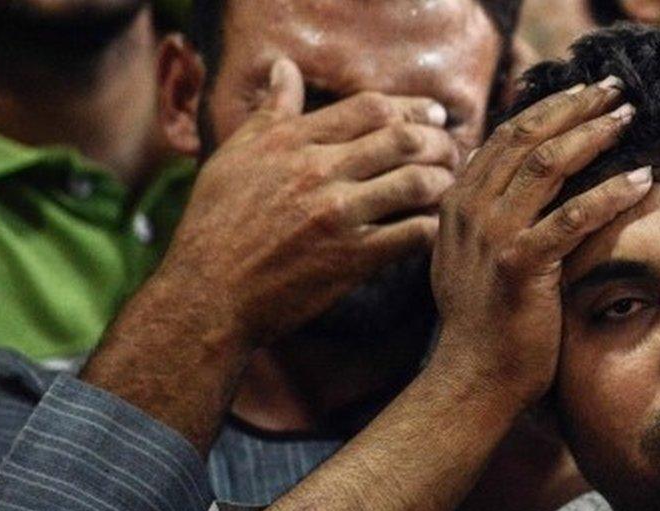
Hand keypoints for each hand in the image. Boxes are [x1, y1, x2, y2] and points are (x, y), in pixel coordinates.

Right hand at [160, 57, 459, 343]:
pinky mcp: (352, 258)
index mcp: (294, 142)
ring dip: (443, 181)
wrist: (209, 292)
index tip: (432, 114)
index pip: (371, 108)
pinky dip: (433, 226)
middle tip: (450, 150)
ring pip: (416, 183)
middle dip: (438, 141)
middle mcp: (319, 172)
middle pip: (403, 140)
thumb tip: (285, 68)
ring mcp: (338, 216)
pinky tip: (436, 225)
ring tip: (448, 185)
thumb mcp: (235, 156)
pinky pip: (412, 234)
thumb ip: (270, 112)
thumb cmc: (216, 223)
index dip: (412, 107)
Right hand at [431, 76, 652, 405]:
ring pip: (546, 165)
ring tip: (629, 118)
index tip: (584, 95)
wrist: (473, 377)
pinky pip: (571, 217)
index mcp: (460, 203)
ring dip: (592, 135)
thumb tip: (515, 183)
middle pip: (526, 137)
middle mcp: (471, 210)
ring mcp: (492, 236)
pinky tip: (642, 179)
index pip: (506, 136)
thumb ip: (487, 216)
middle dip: (573, 107)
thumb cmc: (485, 322)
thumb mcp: (473, 257)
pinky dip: (609, 194)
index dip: (548, 109)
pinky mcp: (520, 264)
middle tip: (614, 90)